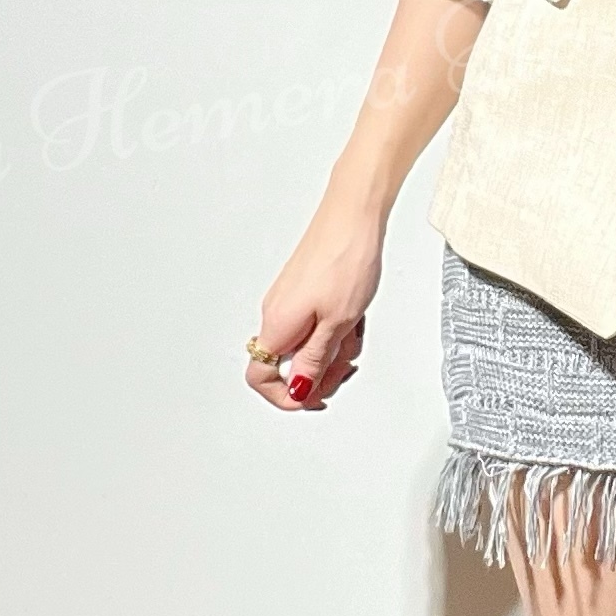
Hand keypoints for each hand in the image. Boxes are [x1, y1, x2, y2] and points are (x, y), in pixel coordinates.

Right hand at [246, 185, 385, 415]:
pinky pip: (315, 324)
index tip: (312, 399)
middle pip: (288, 365)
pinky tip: (354, 317)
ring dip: (333, 347)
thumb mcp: (337, 324)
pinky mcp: (303, 290)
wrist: (354, 216)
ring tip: (355, 332)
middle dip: (320, 372)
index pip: (260, 377)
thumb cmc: (346, 259)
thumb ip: (315, 362)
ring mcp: (289, 301)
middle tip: (345, 365)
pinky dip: (335, 328)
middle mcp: (276, 313)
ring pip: (306, 344)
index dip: (284, 397)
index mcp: (277, 325)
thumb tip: (298, 390)